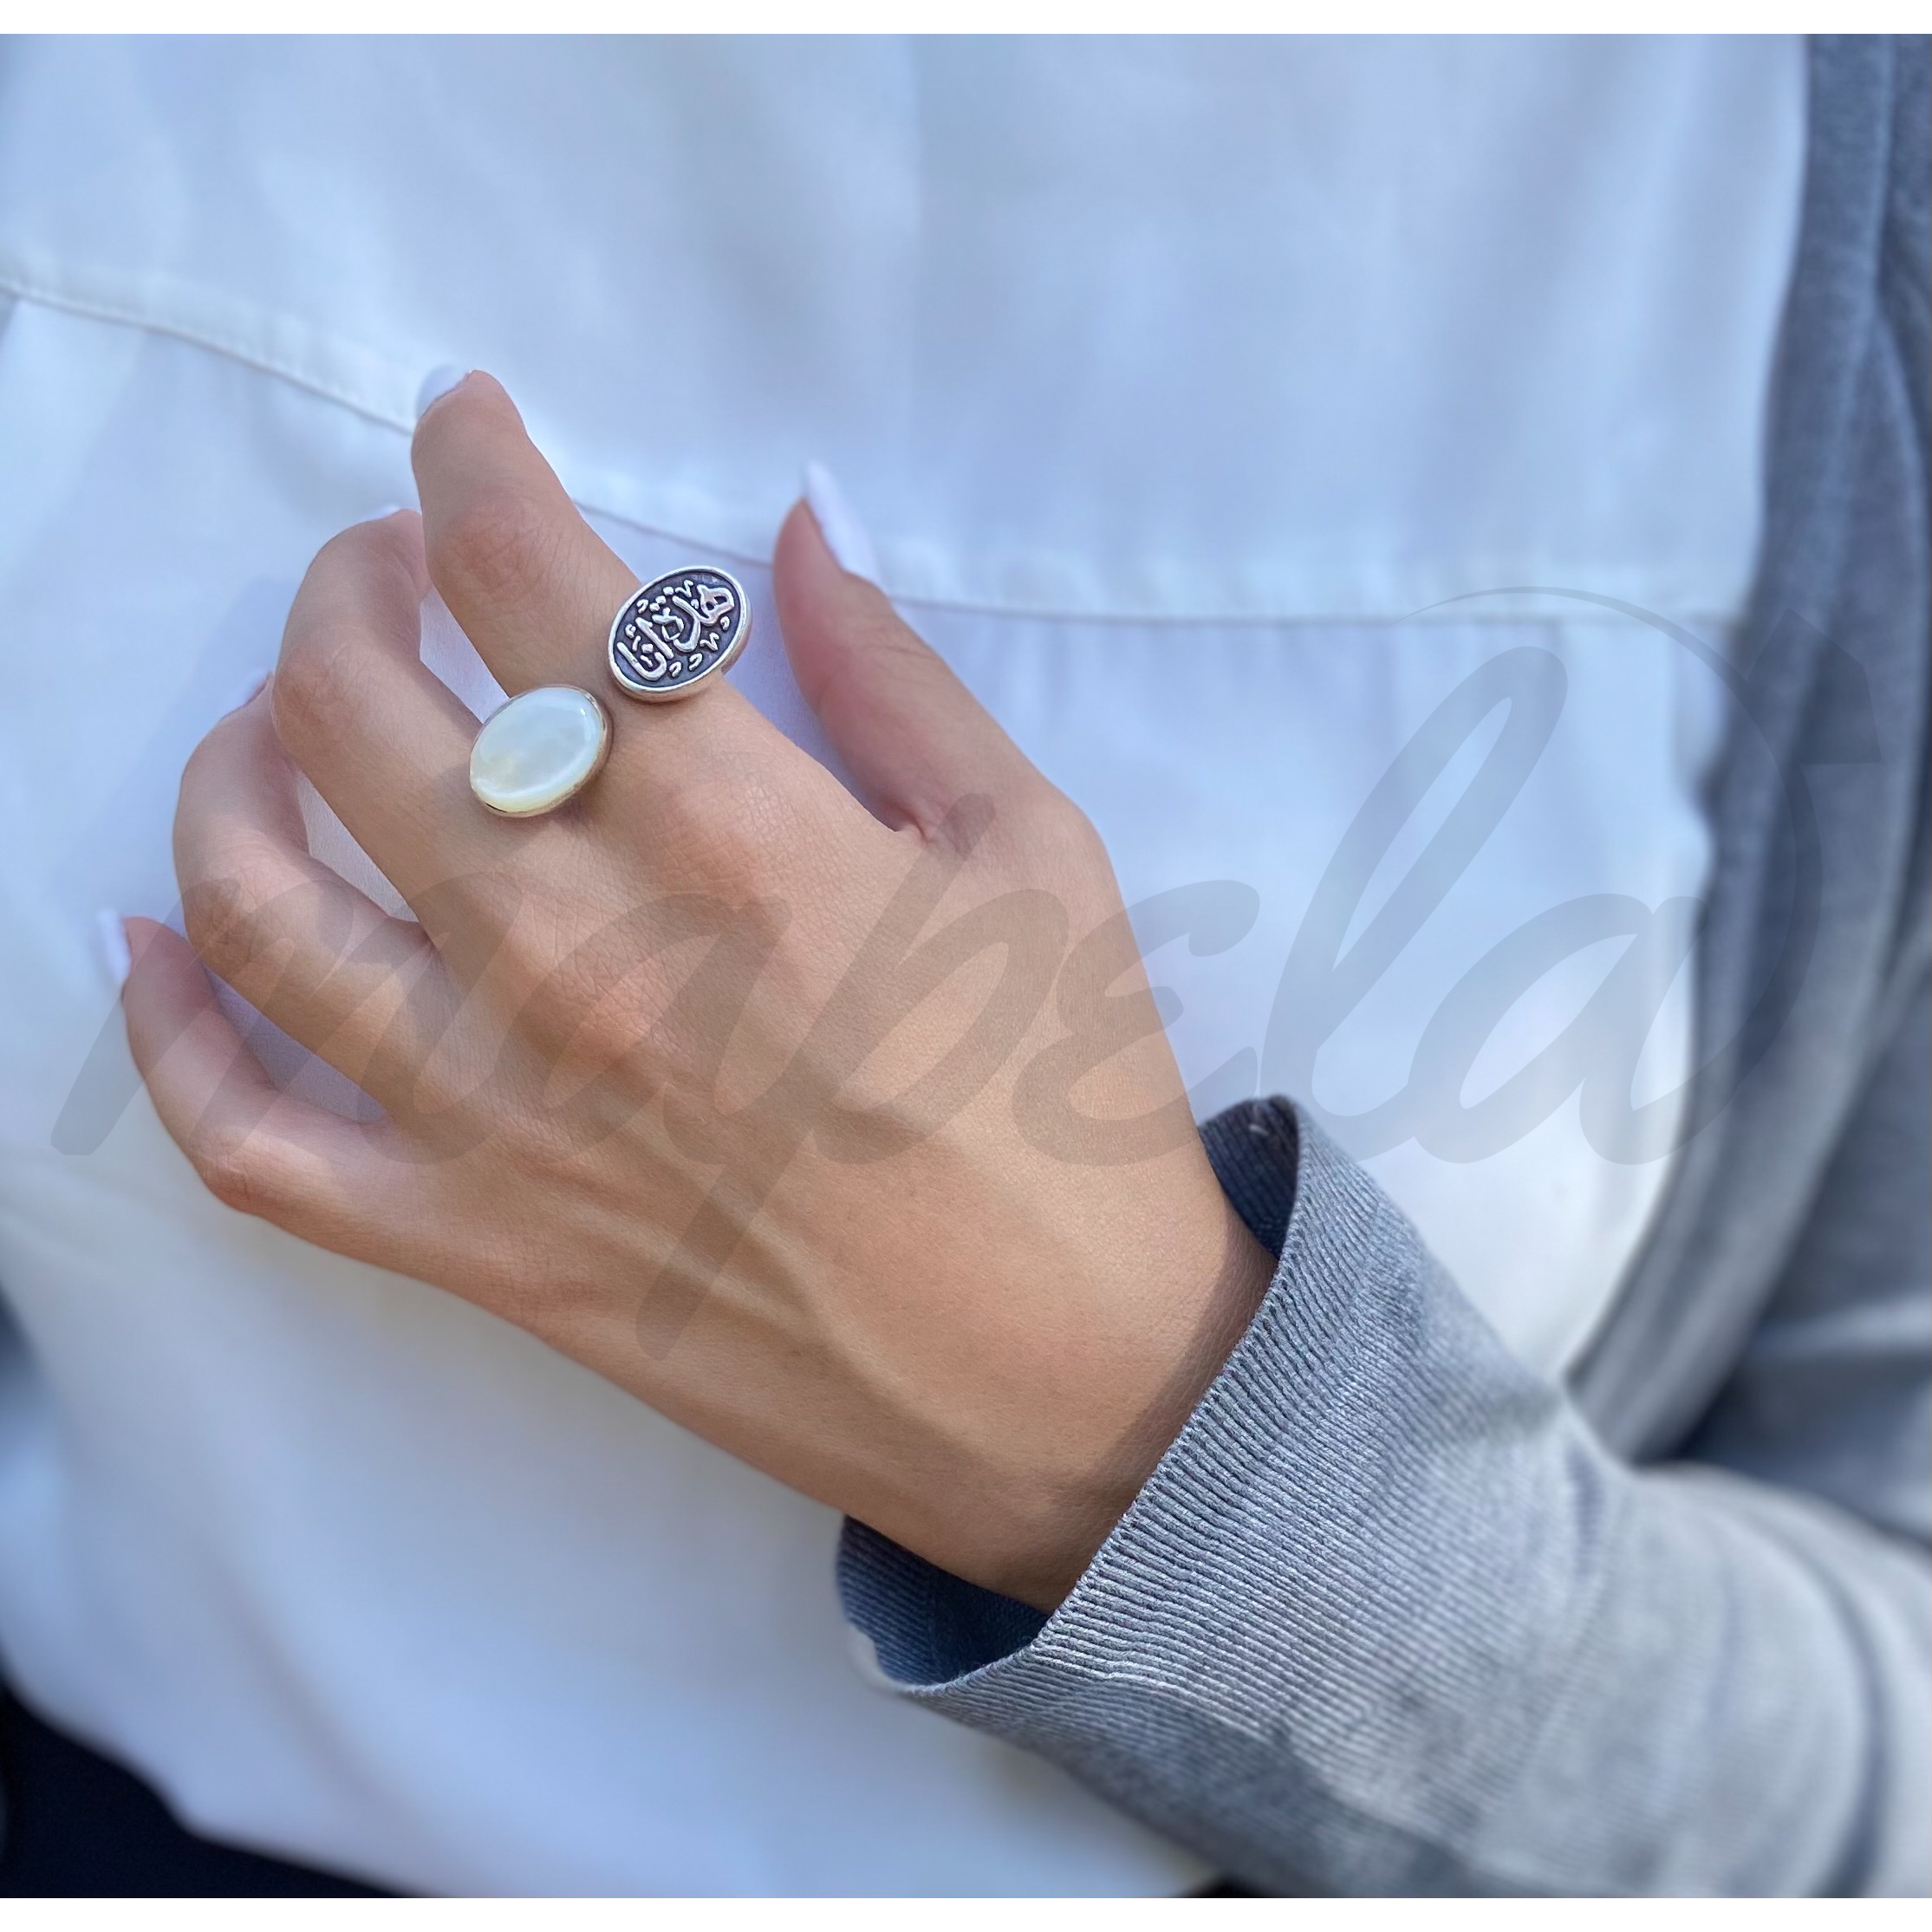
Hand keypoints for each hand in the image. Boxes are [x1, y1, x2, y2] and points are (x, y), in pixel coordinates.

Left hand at [125, 374, 1272, 1608]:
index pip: (538, 582)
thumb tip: (795, 527)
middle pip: (361, 708)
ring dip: (232, 763)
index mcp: (743, 841)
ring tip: (274, 723)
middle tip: (388, 568)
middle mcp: (588, 957)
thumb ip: (897, 675)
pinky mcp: (474, 1242)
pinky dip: (173, 1036)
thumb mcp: (1037, 853)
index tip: (464, 422)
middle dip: (347, 585)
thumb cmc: (1071, 1108)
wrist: (1068, 1385)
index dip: (474, 461)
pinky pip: (252, 1139)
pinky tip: (161, 946)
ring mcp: (505, 1111)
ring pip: (259, 896)